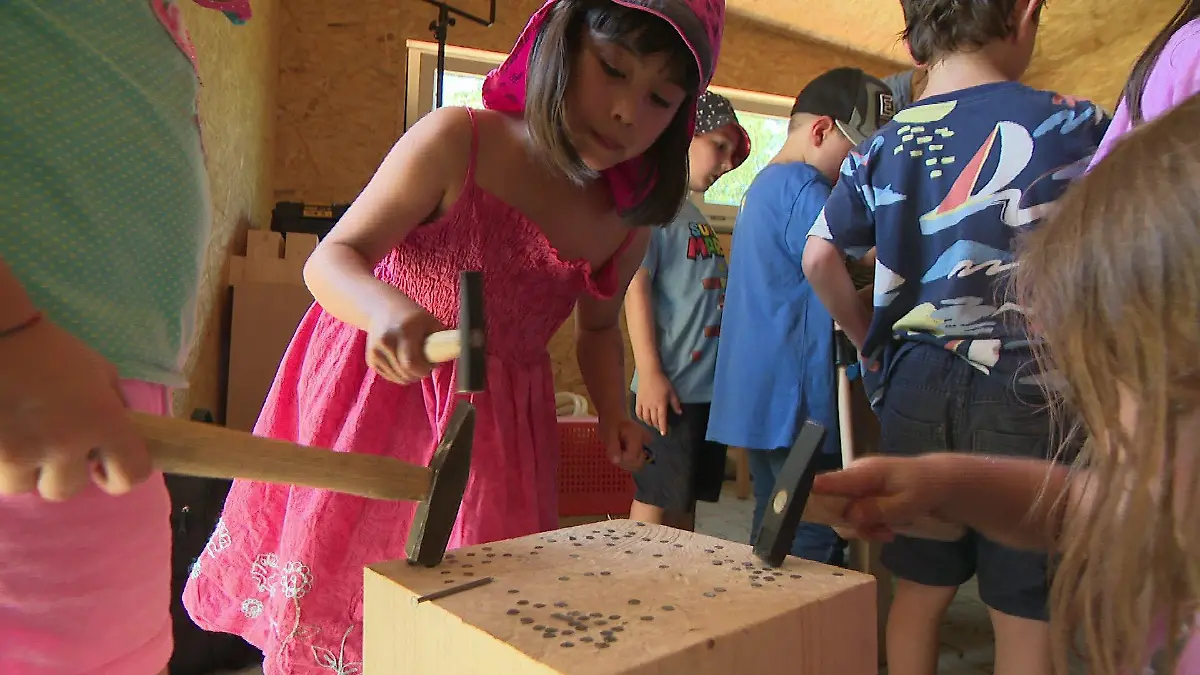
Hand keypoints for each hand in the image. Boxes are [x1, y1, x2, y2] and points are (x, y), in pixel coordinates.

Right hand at [0, 317, 149, 499]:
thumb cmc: (51, 350)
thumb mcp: (100, 371)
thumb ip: (114, 405)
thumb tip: (122, 434)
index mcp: (103, 421)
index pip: (131, 475)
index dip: (121, 475)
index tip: (103, 465)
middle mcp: (64, 444)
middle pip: (67, 489)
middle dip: (62, 472)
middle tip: (52, 445)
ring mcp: (21, 453)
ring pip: (27, 486)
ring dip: (26, 470)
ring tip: (20, 438)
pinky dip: (0, 463)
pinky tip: (3, 435)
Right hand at [366, 305, 446, 384]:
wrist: (382, 309)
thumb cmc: (412, 317)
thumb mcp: (430, 321)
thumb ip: (443, 338)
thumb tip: (464, 350)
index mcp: (404, 332)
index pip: (412, 363)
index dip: (424, 370)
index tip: (431, 365)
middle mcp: (386, 341)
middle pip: (405, 374)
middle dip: (419, 373)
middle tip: (425, 364)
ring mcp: (376, 351)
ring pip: (398, 378)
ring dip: (410, 375)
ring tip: (415, 360)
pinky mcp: (371, 359)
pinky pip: (391, 377)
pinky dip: (400, 374)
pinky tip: (403, 361)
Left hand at [600, 416, 650, 471]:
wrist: (616, 416)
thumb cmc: (610, 423)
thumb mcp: (608, 434)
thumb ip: (612, 448)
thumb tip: (616, 461)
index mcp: (637, 436)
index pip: (632, 458)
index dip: (621, 459)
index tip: (614, 452)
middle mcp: (646, 441)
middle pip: (638, 464)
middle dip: (624, 462)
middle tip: (616, 452)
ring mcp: (646, 445)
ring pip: (637, 465)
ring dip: (625, 462)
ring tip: (619, 450)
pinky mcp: (645, 447)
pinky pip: (637, 461)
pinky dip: (628, 460)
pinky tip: (623, 451)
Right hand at [634, 370, 680, 435]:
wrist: (649, 373)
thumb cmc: (662, 382)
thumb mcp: (672, 392)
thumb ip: (675, 403)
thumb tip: (679, 413)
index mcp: (661, 404)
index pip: (662, 419)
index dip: (662, 427)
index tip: (663, 433)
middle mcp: (651, 406)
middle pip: (654, 419)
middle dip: (656, 425)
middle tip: (659, 428)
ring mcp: (644, 404)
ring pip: (645, 418)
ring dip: (649, 423)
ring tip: (652, 424)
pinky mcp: (638, 401)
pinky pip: (638, 412)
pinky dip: (641, 418)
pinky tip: (643, 419)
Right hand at [811, 455, 950, 541]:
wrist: (941, 482)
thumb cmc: (925, 487)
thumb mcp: (906, 502)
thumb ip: (877, 509)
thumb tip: (848, 516)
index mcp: (861, 472)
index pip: (826, 481)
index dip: (807, 493)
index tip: (793, 505)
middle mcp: (852, 478)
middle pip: (831, 505)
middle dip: (852, 524)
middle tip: (881, 532)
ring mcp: (856, 488)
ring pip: (843, 515)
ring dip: (863, 528)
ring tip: (888, 532)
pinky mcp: (862, 497)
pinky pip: (854, 517)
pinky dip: (868, 527)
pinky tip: (887, 530)